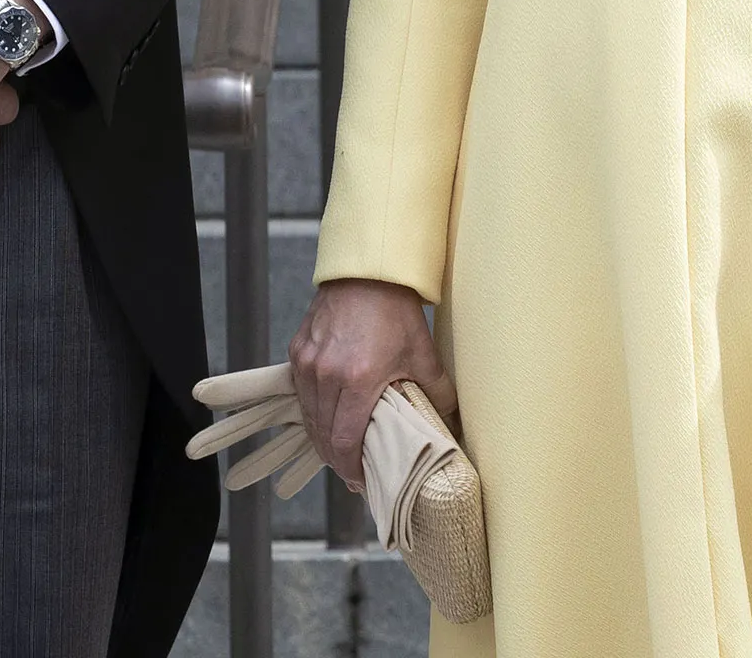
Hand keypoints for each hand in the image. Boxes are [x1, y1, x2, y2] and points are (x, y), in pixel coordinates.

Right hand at [289, 279, 455, 490]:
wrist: (367, 270)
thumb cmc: (396, 311)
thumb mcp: (423, 354)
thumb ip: (438, 395)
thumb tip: (454, 426)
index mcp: (358, 379)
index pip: (344, 443)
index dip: (350, 469)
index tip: (361, 481)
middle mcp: (326, 373)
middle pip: (323, 436)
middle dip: (337, 459)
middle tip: (354, 472)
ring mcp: (308, 362)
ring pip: (308, 417)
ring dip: (322, 438)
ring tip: (340, 449)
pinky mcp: (298, 350)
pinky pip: (301, 393)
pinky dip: (313, 411)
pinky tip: (327, 417)